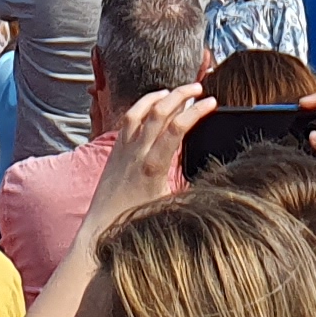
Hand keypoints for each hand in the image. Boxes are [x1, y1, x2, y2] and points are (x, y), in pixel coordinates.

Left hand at [87, 86, 216, 225]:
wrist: (102, 228)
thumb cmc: (137, 222)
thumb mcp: (170, 206)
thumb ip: (188, 187)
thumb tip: (213, 180)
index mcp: (154, 166)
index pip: (178, 128)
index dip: (196, 111)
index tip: (212, 103)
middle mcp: (137, 152)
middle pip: (159, 111)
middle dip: (181, 94)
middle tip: (199, 88)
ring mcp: (124, 149)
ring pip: (140, 111)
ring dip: (159, 96)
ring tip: (174, 91)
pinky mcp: (115, 150)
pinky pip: (127, 120)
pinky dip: (140, 106)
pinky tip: (150, 105)